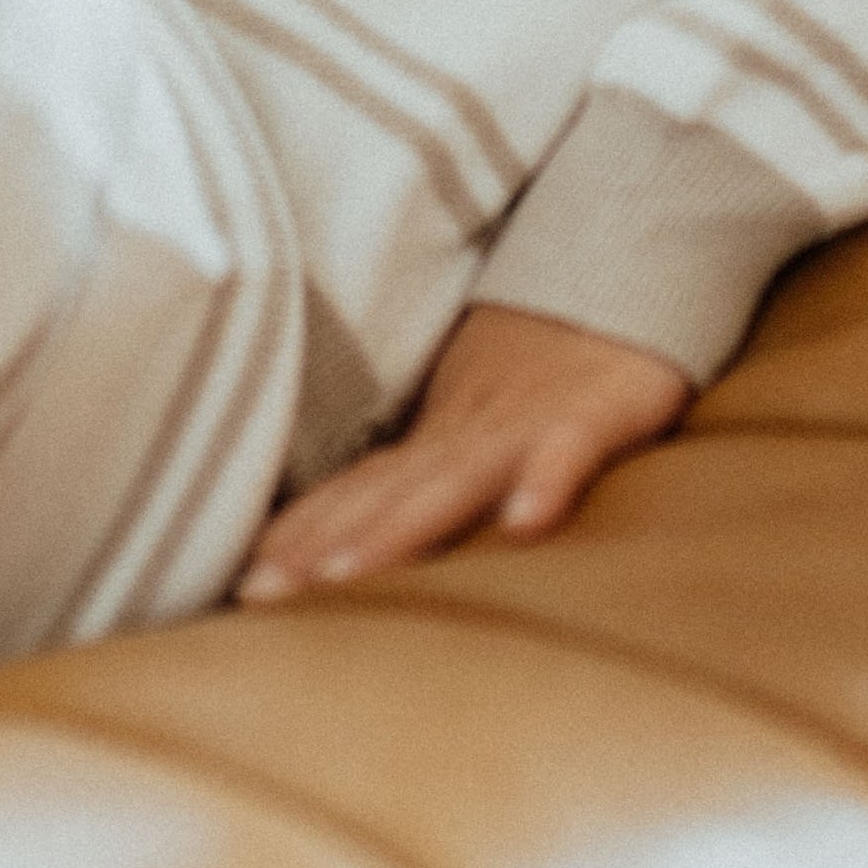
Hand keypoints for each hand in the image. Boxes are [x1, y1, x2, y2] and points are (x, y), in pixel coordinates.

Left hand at [233, 300, 691, 602]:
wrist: (624, 269)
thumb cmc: (546, 365)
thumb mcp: (479, 422)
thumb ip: (425, 475)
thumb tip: (350, 536)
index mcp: (438, 438)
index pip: (358, 490)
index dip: (301, 537)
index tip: (244, 590)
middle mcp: (467, 432)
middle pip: (385, 494)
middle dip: (322, 547)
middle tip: (263, 597)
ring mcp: (527, 423)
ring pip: (456, 478)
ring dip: (401, 525)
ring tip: (348, 575)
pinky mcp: (594, 413)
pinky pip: (567, 451)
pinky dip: (545, 481)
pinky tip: (524, 524)